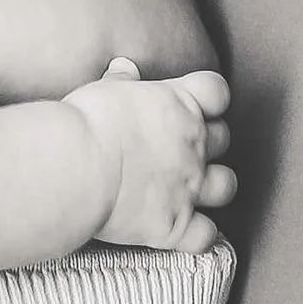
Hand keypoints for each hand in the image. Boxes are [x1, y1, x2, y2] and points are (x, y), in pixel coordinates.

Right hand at [60, 59, 235, 249]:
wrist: (76, 167)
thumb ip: (122, 81)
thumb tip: (125, 68)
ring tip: (191, 189)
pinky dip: (199, 234)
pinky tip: (184, 231)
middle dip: (208, 143)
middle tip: (179, 149)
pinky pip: (207, 235)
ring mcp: (188, 186)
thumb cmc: (86, 124)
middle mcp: (192, 144)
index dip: (209, 99)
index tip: (193, 105)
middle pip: (224, 139)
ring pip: (227, 186)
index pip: (216, 92)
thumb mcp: (103, 91)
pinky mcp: (175, 225)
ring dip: (214, 187)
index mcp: (178, 104)